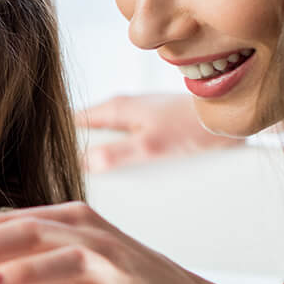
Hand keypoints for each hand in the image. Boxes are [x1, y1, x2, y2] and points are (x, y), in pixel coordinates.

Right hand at [75, 93, 243, 171]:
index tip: (52, 163)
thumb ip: (115, 154)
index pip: (70, 121)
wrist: (231, 115)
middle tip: (76, 176)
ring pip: (105, 136)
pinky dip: (120, 153)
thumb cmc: (193, 127)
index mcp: (114, 108)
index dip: (59, 141)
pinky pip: (123, 139)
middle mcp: (121, 107)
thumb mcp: (151, 146)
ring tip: (100, 177)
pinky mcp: (151, 122)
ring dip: (101, 154)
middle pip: (86, 131)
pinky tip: (127, 169)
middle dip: (79, 151)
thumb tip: (83, 163)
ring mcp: (136, 113)